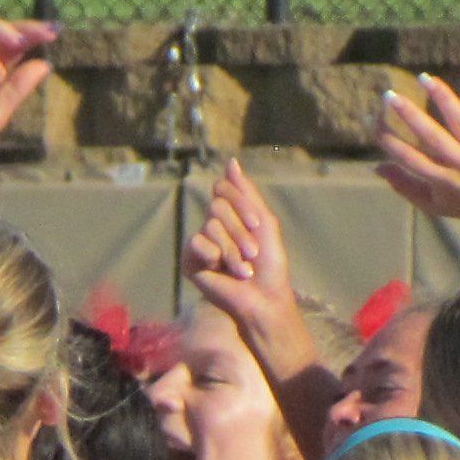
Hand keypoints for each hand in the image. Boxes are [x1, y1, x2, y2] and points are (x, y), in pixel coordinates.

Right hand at [187, 162, 297, 330]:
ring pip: (210, 225)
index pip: (223, 188)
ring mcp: (201, 242)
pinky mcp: (190, 260)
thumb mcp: (264, 222)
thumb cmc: (269, 264)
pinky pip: (197, 242)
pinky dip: (215, 256)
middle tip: (252, 253)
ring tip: (243, 269)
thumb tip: (231, 161)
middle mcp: (213, 224)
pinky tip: (220, 271)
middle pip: (218, 206)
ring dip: (232, 249)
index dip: (240, 202)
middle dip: (240, 230)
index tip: (256, 223)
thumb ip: (246, 192)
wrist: (263, 298)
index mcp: (230, 214)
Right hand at [373, 74, 459, 229]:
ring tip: (424, 78)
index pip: (409, 158)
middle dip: (408, 114)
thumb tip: (378, 167)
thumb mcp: (435, 205)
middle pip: (431, 136)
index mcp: (443, 182)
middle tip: (389, 95)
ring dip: (441, 97)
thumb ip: (406, 187)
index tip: (373, 120)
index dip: (388, 139)